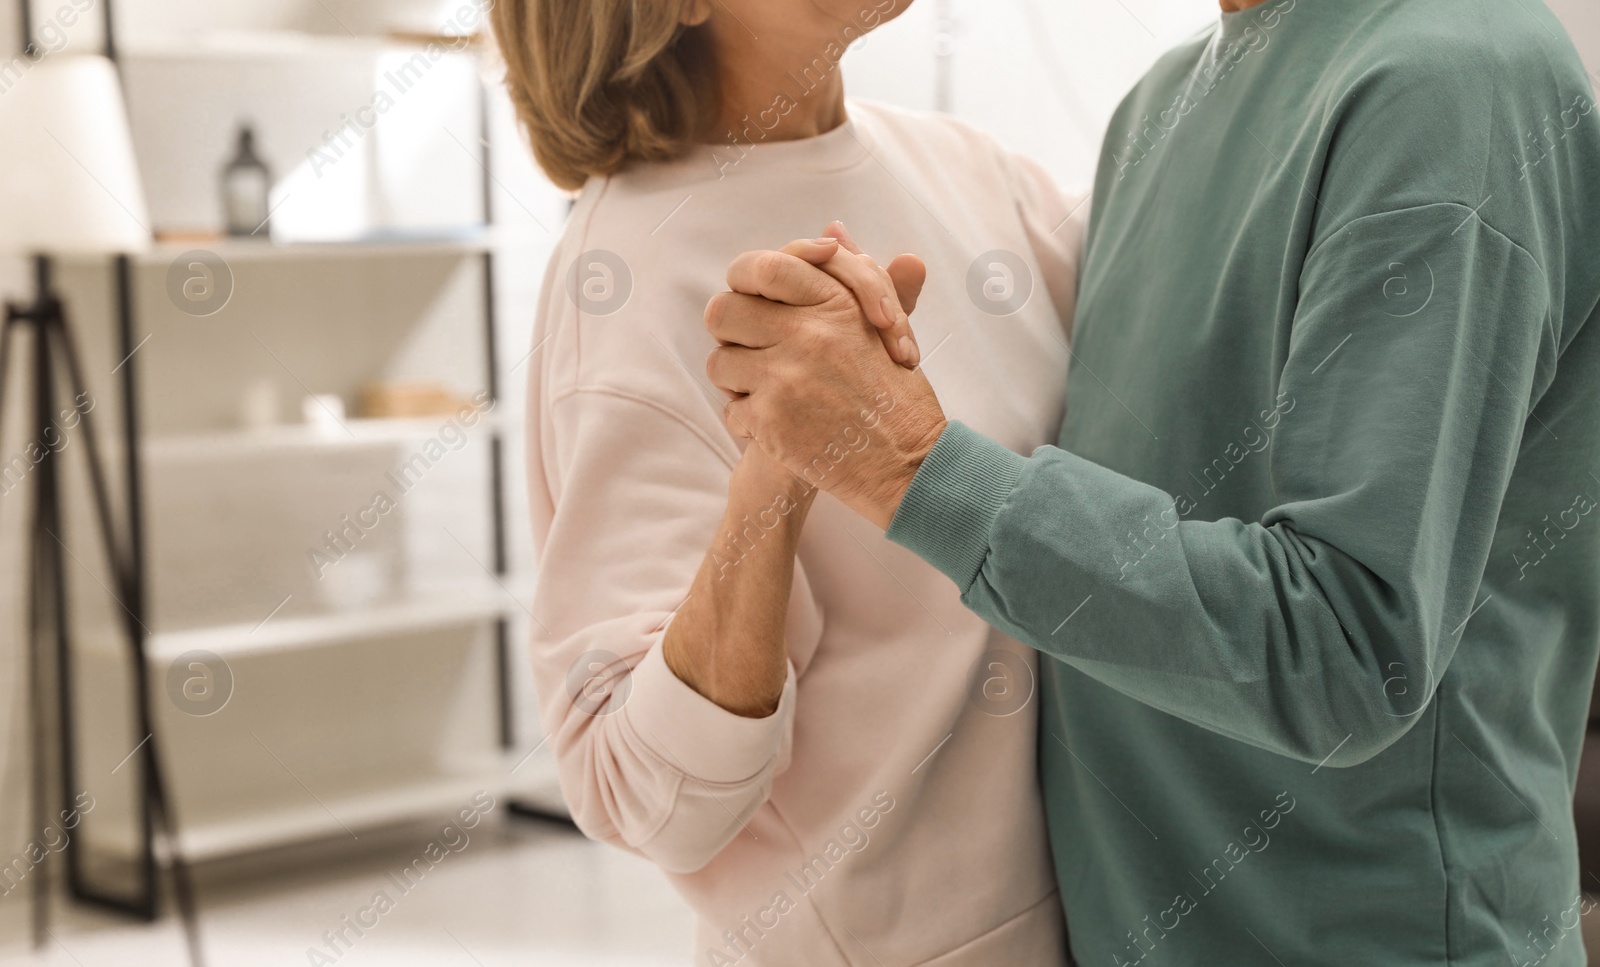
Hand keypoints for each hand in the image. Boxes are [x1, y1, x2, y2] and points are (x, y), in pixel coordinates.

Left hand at [705, 245, 948, 529]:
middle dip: (732, 331)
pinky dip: (749, 421)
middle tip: (753, 348)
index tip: (757, 300)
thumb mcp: (884, 325)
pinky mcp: (771, 421)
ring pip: (719, 362)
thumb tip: (832, 230)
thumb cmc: (897, 394)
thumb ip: (855, 275)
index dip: (747, 283)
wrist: (907, 461)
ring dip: (738, 379)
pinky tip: (779, 426)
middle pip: (722, 311)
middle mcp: (807, 333)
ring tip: (770, 392)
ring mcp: (785, 377)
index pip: (761, 267)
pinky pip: (730, 409)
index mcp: (834, 303)